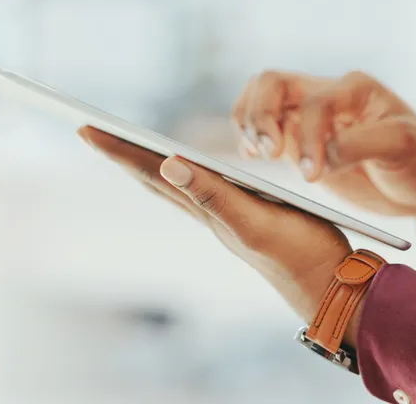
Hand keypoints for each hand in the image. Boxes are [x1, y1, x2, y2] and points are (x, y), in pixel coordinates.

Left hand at [77, 127, 363, 345]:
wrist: (330, 287)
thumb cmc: (300, 254)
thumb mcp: (255, 222)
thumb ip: (215, 195)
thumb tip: (167, 164)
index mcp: (207, 209)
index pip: (153, 174)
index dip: (119, 151)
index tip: (85, 129)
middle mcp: (210, 213)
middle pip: (155, 179)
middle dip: (123, 154)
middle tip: (91, 132)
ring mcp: (226, 218)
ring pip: (176, 186)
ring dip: (148, 165)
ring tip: (127, 149)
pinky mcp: (248, 218)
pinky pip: (202, 191)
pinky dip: (184, 175)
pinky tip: (189, 173)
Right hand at [232, 70, 415, 227]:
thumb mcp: (403, 147)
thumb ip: (363, 144)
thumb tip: (324, 155)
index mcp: (355, 89)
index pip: (316, 101)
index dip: (310, 136)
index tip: (314, 174)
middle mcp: (327, 94)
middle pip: (273, 82)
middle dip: (261, 115)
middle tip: (268, 153)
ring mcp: (308, 116)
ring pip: (260, 96)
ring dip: (248, 121)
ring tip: (256, 153)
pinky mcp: (298, 139)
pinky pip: (261, 125)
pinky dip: (247, 135)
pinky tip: (250, 156)